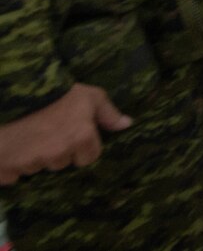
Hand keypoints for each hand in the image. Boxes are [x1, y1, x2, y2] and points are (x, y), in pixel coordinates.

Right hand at [0, 84, 131, 184]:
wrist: (13, 91)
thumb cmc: (54, 92)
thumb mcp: (87, 95)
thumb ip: (108, 112)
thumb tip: (126, 125)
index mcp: (80, 138)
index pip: (89, 158)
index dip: (82, 146)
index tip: (72, 135)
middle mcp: (57, 154)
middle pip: (62, 163)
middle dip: (56, 152)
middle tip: (46, 133)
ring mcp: (30, 163)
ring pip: (37, 168)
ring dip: (33, 158)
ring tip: (28, 136)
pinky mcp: (5, 168)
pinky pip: (11, 175)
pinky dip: (10, 166)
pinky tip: (11, 148)